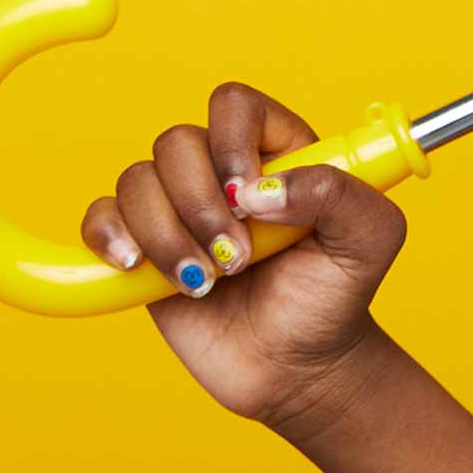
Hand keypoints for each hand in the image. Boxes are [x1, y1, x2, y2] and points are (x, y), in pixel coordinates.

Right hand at [81, 81, 409, 435]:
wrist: (298, 366)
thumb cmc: (335, 296)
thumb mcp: (371, 240)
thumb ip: (338, 195)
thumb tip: (259, 190)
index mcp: (279, 151)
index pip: (235, 106)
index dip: (231, 144)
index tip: (249, 200)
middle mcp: (223, 171)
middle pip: (176, 142)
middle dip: (201, 207)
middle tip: (238, 260)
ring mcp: (179, 208)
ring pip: (137, 180)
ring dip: (167, 235)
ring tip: (204, 282)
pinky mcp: (143, 247)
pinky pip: (101, 215)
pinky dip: (110, 237)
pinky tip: (138, 267)